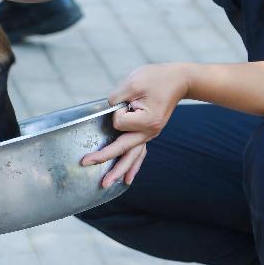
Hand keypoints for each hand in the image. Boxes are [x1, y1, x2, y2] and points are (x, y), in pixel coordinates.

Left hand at [82, 63, 190, 186]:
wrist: (179, 81)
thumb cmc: (157, 79)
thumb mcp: (134, 83)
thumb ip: (116, 99)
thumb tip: (107, 112)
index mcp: (146, 120)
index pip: (119, 122)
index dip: (117, 111)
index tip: (127, 102)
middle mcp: (149, 132)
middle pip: (123, 149)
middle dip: (103, 158)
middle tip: (84, 163)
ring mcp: (150, 135)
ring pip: (132, 157)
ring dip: (118, 171)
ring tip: (105, 185)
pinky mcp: (148, 133)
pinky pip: (139, 154)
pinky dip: (132, 166)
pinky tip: (127, 180)